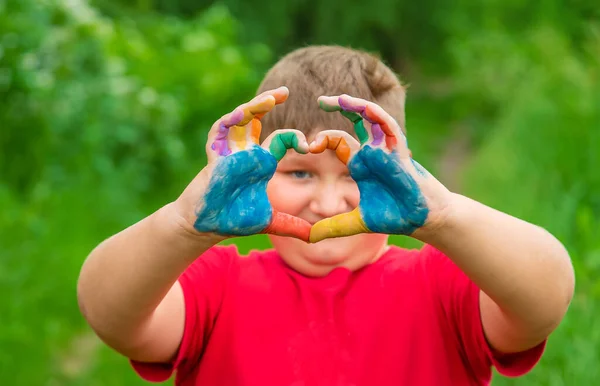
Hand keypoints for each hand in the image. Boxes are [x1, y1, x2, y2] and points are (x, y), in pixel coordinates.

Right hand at [174, 87, 311, 241]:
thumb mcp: (269, 222)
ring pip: (239, 120)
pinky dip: (230, 121)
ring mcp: (229, 152)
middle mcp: (246, 152)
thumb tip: (314, 237)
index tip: (311, 144)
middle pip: (257, 119)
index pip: (281, 140)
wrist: (207, 227)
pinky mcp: (214, 157)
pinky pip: (219, 132)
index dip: (295, 138)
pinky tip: (243, 114)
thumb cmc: (234, 219)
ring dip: (253, 107)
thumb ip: (291, 226)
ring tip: (270, 98)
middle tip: (285, 91)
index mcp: (261, 163)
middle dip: (268, 102)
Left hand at [308, 94, 451, 242]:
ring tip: (339, 98)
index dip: (323, 140)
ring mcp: (386, 149)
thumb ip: (332, 227)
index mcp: (359, 164)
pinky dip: (377, 116)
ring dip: (357, 106)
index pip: (338, 142)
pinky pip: (389, 128)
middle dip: (340, 108)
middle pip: (355, 121)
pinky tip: (364, 108)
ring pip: (372, 118)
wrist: (420, 220)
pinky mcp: (399, 152)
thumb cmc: (393, 216)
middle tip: (322, 101)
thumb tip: (308, 239)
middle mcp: (371, 152)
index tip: (308, 146)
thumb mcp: (356, 222)